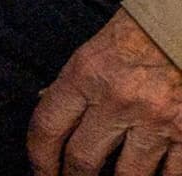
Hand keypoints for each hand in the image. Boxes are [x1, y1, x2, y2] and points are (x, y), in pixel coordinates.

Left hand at [32, 10, 181, 175]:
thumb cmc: (138, 34)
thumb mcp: (94, 52)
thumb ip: (73, 85)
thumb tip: (47, 108)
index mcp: (87, 75)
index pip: (47, 126)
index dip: (39, 158)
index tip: (40, 172)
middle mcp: (119, 101)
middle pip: (83, 160)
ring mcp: (157, 121)